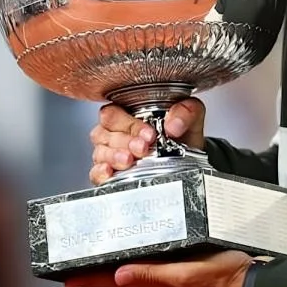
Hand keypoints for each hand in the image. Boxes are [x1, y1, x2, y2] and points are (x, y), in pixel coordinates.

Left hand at [64, 250, 251, 286]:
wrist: (253, 278)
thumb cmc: (224, 278)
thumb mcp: (185, 275)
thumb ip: (153, 275)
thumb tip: (120, 274)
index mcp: (160, 280)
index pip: (118, 280)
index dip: (94, 279)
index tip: (70, 278)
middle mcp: (164, 276)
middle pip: (124, 278)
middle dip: (99, 278)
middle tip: (76, 277)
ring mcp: (176, 270)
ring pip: (138, 271)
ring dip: (117, 271)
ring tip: (99, 274)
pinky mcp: (189, 261)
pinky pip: (157, 263)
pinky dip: (144, 262)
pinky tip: (145, 258)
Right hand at [88, 98, 206, 184]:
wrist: (188, 162)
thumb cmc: (182, 136)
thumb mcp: (190, 119)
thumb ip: (186, 112)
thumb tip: (173, 124)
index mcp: (129, 113)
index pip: (115, 113)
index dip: (129, 124)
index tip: (149, 135)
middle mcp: (116, 132)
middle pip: (104, 132)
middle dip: (125, 141)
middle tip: (142, 148)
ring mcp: (110, 153)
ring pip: (100, 151)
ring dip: (114, 156)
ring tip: (129, 161)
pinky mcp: (109, 174)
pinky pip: (95, 172)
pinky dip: (100, 172)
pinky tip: (109, 172)